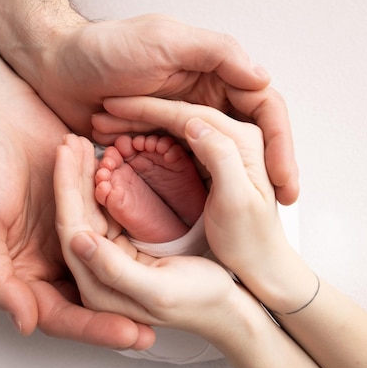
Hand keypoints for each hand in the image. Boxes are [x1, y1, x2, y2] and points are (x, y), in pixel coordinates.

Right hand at [0, 78, 152, 349]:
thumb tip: (24, 322)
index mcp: (17, 271)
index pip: (59, 313)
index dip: (93, 328)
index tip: (128, 335)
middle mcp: (45, 257)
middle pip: (88, 296)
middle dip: (121, 312)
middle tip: (156, 327)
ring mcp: (66, 230)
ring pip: (104, 263)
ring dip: (131, 276)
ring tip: (167, 290)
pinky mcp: (85, 203)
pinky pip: (110, 224)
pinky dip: (128, 234)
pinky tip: (158, 245)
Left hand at [30, 14, 296, 203]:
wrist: (55, 68)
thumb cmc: (104, 48)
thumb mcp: (165, 39)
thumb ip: (217, 53)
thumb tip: (262, 78)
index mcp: (214, 73)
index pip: (263, 109)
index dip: (282, 146)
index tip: (287, 184)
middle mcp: (204, 99)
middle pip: (250, 138)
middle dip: (266, 174)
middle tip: (276, 210)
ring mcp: (180, 124)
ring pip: (217, 158)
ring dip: (224, 182)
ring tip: (235, 216)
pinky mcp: (155, 143)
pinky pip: (180, 167)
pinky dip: (183, 184)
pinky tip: (193, 209)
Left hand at [54, 134, 244, 337]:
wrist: (227, 307)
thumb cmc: (201, 302)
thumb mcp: (159, 290)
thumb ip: (115, 271)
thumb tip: (78, 241)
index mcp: (97, 290)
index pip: (72, 231)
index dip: (67, 189)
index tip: (66, 154)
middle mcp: (95, 275)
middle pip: (76, 217)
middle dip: (72, 177)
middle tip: (69, 140)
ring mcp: (108, 259)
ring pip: (89, 211)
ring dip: (85, 177)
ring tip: (80, 145)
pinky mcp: (123, 247)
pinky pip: (106, 211)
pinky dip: (103, 185)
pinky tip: (101, 164)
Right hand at [91, 97, 314, 310]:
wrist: (261, 262)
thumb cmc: (250, 239)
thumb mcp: (236, 201)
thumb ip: (221, 156)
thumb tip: (193, 123)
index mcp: (245, 139)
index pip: (189, 113)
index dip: (148, 108)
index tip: (114, 105)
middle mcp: (237, 135)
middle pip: (181, 112)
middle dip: (140, 110)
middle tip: (105, 110)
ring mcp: (225, 145)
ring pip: (176, 124)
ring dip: (143, 121)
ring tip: (110, 122)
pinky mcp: (214, 158)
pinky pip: (178, 139)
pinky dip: (152, 136)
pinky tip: (130, 138)